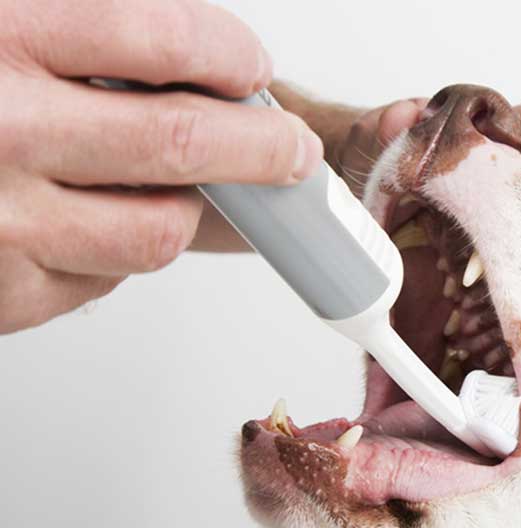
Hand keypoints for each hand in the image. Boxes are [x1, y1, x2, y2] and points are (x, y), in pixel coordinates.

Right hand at [0, 0, 323, 333]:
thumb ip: (76, 40)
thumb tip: (188, 62)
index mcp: (0, 35)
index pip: (162, 36)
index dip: (228, 52)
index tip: (249, 68)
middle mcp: (0, 129)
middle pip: (184, 143)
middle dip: (265, 149)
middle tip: (289, 151)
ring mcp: (1, 224)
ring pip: (159, 230)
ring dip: (183, 211)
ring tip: (165, 190)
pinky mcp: (5, 296)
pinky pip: (105, 278)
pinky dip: (112, 252)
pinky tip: (78, 223)